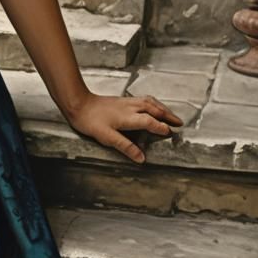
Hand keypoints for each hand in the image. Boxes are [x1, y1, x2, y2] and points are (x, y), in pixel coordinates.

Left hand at [64, 91, 183, 163]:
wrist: (78, 103)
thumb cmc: (90, 120)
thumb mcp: (107, 137)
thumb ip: (125, 147)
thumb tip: (141, 158)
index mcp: (128, 117)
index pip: (150, 122)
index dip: (162, 127)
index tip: (171, 133)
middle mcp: (130, 107)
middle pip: (154, 109)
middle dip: (167, 115)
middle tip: (179, 123)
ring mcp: (126, 102)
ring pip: (149, 102)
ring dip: (161, 108)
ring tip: (170, 114)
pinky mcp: (122, 100)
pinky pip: (143, 99)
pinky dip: (153, 103)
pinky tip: (151, 106)